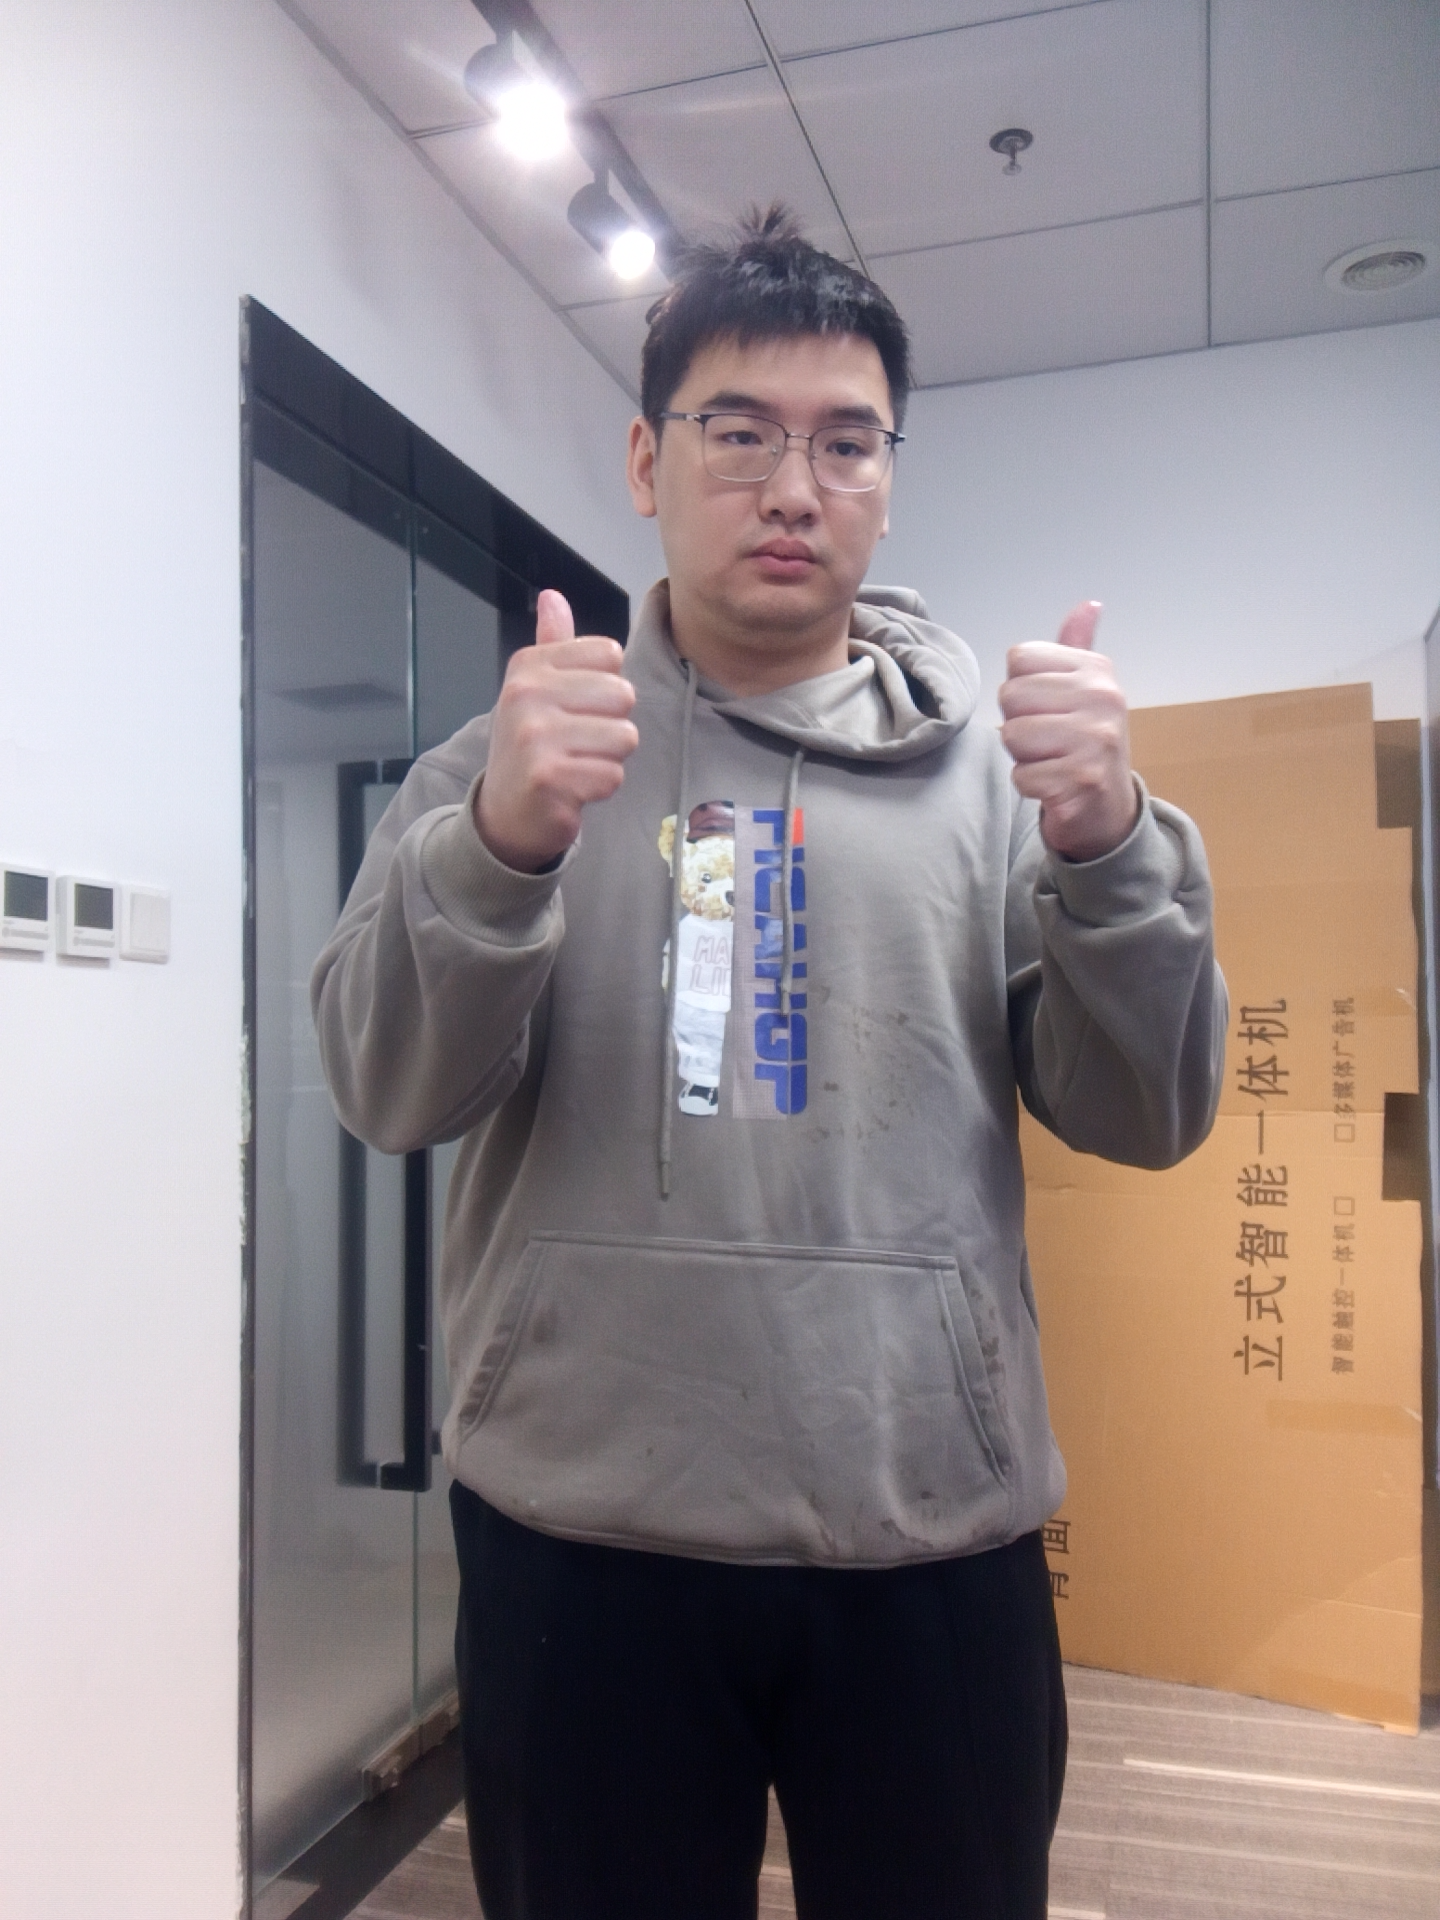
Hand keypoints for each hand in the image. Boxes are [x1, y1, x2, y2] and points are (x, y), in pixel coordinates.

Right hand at [474, 589, 638, 872]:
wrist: (503, 814)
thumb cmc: (530, 747)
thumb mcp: (533, 690)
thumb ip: (552, 645)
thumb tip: (553, 596)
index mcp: (528, 667)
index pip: (611, 655)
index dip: (607, 687)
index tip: (576, 709)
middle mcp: (526, 695)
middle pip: (624, 695)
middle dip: (613, 725)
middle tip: (578, 743)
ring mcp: (535, 737)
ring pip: (625, 737)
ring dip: (609, 759)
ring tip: (577, 765)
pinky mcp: (550, 778)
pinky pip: (613, 775)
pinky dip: (600, 788)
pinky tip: (573, 788)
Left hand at [999, 601, 1138, 860]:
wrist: (1109, 809)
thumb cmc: (1086, 742)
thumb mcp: (1086, 689)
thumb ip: (1076, 647)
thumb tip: (1089, 604)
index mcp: (1097, 669)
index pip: (1019, 659)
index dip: (1021, 688)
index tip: (1047, 708)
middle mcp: (1102, 697)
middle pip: (1010, 696)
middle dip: (1018, 723)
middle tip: (1048, 740)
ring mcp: (1095, 739)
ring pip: (1011, 735)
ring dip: (1022, 756)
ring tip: (1051, 760)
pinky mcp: (1081, 779)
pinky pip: (1021, 775)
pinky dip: (1030, 786)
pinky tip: (1054, 785)